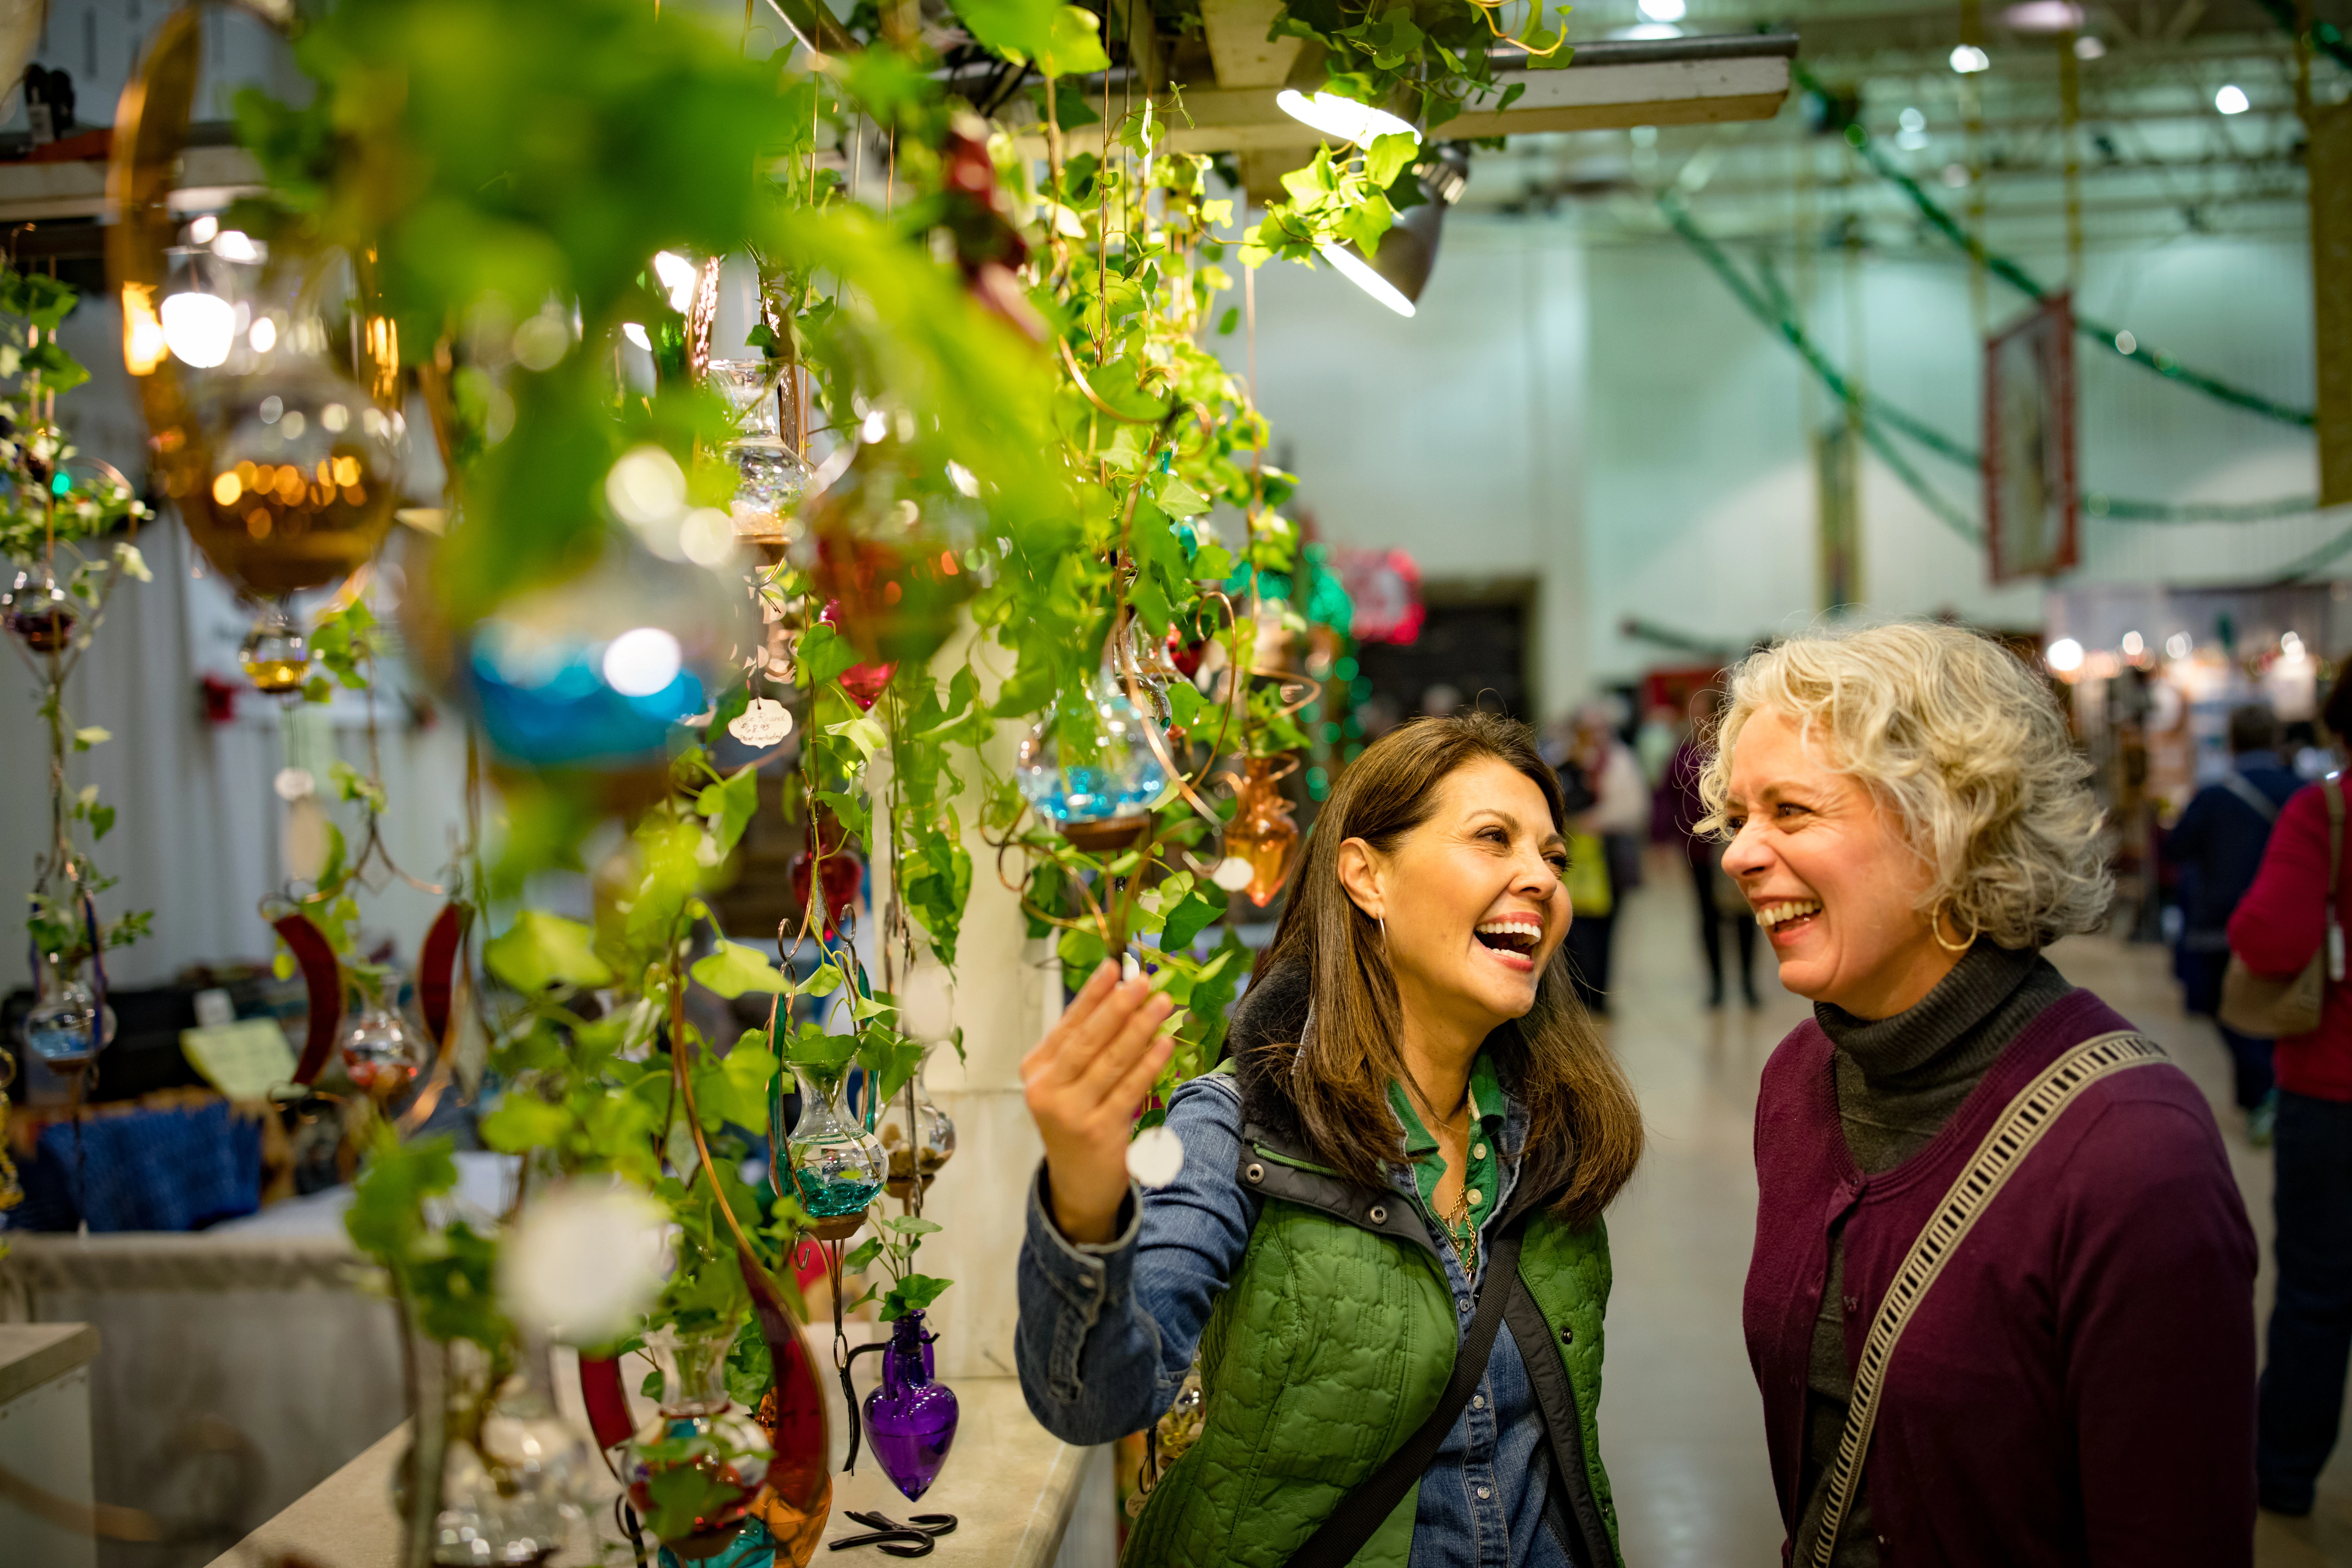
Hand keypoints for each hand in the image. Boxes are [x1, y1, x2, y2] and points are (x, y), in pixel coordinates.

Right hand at [1020, 962, 1177, 1244]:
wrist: (1077, 1184)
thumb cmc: (1076, 1120)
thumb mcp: (1067, 1082)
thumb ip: (1084, 1045)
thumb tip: (1119, 995)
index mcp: (1036, 1069)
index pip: (1067, 1024)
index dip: (1092, 994)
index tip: (1114, 966)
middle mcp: (1046, 1089)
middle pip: (1088, 1040)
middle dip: (1118, 1006)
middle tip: (1144, 981)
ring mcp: (1070, 1113)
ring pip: (1111, 1061)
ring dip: (1140, 1028)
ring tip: (1163, 1004)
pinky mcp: (1097, 1131)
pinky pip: (1129, 1089)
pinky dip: (1149, 1063)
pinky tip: (1166, 1042)